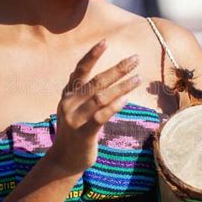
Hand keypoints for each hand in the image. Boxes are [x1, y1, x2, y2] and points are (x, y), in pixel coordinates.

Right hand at [47, 39, 140, 173]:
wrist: (64, 160)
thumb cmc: (75, 131)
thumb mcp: (75, 109)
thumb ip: (85, 93)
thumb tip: (107, 77)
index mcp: (68, 95)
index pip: (80, 70)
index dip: (92, 56)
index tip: (105, 42)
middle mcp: (69, 103)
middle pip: (96, 81)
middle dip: (117, 69)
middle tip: (135, 59)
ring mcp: (75, 119)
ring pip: (101, 97)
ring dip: (121, 86)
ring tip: (138, 79)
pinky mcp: (83, 133)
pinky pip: (101, 116)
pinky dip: (114, 106)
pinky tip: (126, 99)